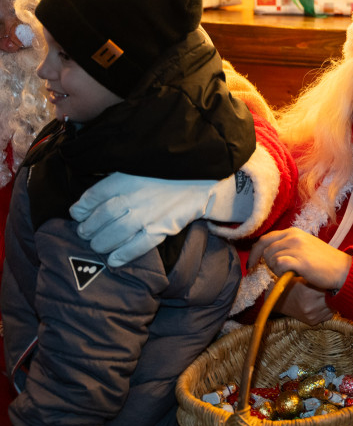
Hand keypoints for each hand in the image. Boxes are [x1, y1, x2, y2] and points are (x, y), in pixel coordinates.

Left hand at [70, 172, 252, 266]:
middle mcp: (135, 197)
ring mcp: (149, 214)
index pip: (95, 196)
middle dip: (88, 228)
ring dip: (101, 242)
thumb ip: (116, 178)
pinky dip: (125, 254)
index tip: (77, 214)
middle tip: (84, 234)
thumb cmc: (166, 172)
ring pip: (117, 233)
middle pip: (102, 217)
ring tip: (96, 246)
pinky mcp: (163, 228)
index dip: (82, 208)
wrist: (202, 179)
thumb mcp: (137, 166)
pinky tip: (114, 260)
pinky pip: (140, 245)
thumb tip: (92, 197)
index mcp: (126, 178)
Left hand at [251, 228, 351, 290]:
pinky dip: (280, 272)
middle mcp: (293, 236)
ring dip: (275, 269)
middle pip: (265, 249)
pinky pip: (278, 265)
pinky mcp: (299, 260)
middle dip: (265, 263)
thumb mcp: (305, 246)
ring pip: (270, 258)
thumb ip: (288, 247)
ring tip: (289, 272)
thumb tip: (268, 256)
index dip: (255, 252)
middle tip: (276, 271)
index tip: (252, 264)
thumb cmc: (324, 261)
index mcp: (293, 232)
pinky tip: (291, 274)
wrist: (343, 269)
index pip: (265, 239)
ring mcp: (296, 248)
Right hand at [276, 279, 334, 324]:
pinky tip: (321, 304)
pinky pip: (328, 315)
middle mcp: (311, 306)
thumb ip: (319, 279)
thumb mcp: (304, 278)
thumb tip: (336, 279)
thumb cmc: (293, 286)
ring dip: (331, 302)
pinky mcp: (312, 321)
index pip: (332, 288)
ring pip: (333, 307)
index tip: (332, 282)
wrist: (281, 300)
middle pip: (334, 299)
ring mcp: (312, 315)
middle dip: (334, 293)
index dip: (332, 285)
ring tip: (323, 296)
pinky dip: (327, 309)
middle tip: (330, 289)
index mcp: (309, 293)